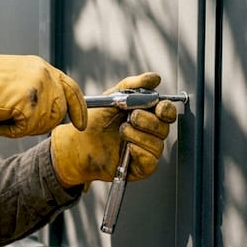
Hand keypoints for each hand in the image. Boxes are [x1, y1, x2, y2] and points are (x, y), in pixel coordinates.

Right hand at [0, 48, 86, 137]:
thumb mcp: (16, 77)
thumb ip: (35, 88)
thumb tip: (47, 107)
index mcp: (42, 66)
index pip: (70, 87)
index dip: (78, 108)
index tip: (80, 123)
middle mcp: (44, 74)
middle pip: (60, 110)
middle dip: (44, 123)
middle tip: (22, 125)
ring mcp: (38, 88)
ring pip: (45, 122)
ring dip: (25, 128)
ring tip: (5, 119)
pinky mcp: (28, 103)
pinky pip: (27, 129)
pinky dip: (11, 132)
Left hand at [49, 72, 178, 186]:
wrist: (80, 142)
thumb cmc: (97, 121)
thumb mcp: (113, 96)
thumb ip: (133, 85)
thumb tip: (154, 78)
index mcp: (148, 115)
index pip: (167, 112)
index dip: (166, 109)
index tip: (158, 106)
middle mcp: (150, 133)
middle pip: (164, 128)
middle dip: (148, 121)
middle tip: (131, 117)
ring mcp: (147, 151)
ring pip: (157, 144)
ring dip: (137, 135)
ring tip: (122, 131)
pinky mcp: (141, 167)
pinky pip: (150, 161)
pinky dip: (139, 152)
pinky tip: (126, 147)